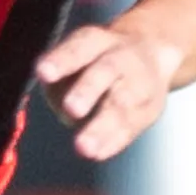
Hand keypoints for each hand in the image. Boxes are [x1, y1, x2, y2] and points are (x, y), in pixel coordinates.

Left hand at [35, 21, 183, 160]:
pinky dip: (113, 141)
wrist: (152, 51)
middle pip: (105, 72)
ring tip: (83, 148)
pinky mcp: (148, 110)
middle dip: (87, 91)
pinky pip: (130, 127)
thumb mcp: (76, 56)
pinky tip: (97, 153)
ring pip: (120, 105)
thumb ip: (61, 81)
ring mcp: (138, 85)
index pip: (78, 47)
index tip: (43, 73)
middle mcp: (120, 58)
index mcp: (95, 41)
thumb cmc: (94, 60)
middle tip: (71, 109)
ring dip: (101, 128)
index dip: (62, 60)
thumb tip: (63, 110)